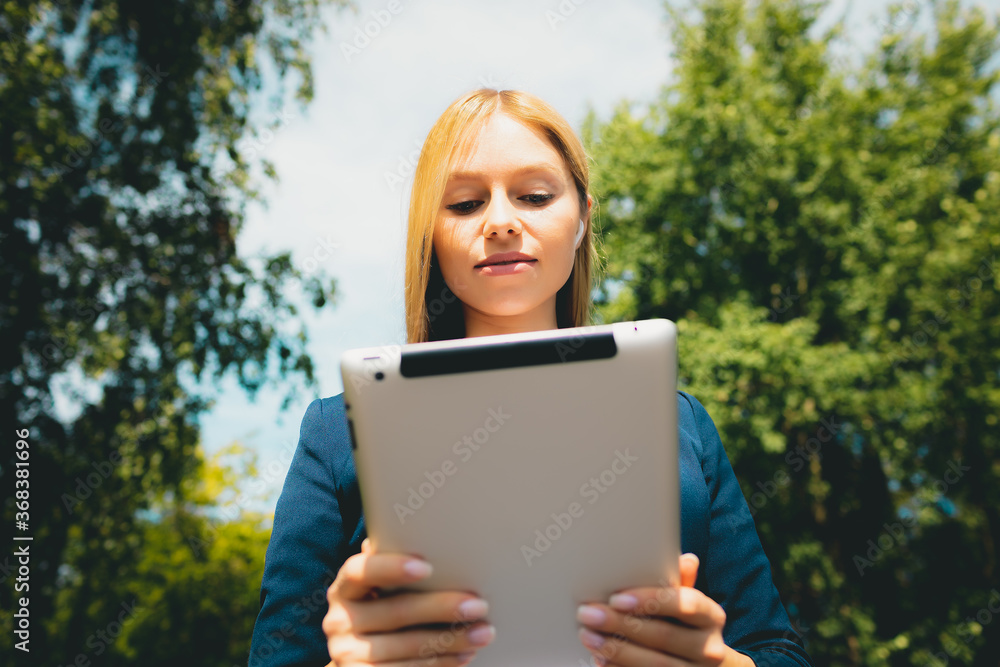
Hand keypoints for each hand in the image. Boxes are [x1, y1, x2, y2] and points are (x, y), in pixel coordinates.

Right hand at [323, 538, 495, 665]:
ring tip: (483, 632)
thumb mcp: (382, 590)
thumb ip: (395, 567)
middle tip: (479, 604)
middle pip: (396, 611)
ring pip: (408, 645)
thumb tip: (426, 533)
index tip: (427, 567)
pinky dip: (440, 663)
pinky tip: (464, 655)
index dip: (391, 568)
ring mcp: (346, 653)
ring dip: (451, 639)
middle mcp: (339, 620)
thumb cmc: (382, 614)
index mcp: (345, 588)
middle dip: (442, 607)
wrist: (361, 663)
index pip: (360, 571)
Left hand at [575, 553, 754, 666]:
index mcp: (710, 616)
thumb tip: (686, 559)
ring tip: (588, 636)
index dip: (652, 600)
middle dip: (621, 624)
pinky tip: (600, 659)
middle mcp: (708, 647)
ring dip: (616, 649)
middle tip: (588, 614)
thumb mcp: (689, 603)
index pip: (684, 604)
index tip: (616, 598)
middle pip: (663, 635)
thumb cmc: (689, 626)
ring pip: (655, 663)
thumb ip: (679, 582)